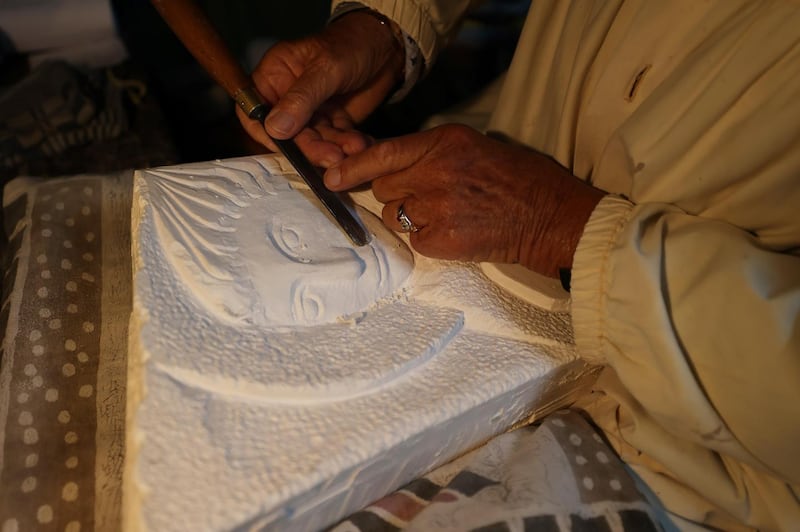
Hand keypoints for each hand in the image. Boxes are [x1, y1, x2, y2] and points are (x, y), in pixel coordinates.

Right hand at [238, 11, 404, 167]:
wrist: (385, 45)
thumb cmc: (351, 43)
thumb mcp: (325, 68)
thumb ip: (301, 99)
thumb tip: (275, 127)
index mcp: (274, 75)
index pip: (256, 112)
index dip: (267, 134)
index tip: (286, 149)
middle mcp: (288, 95)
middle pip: (289, 132)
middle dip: (310, 146)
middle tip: (331, 156)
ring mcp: (311, 110)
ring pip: (314, 139)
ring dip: (332, 148)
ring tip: (352, 150)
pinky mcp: (333, 120)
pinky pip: (336, 138)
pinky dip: (347, 144)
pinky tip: (359, 145)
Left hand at [324, 125, 605, 276]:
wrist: (551, 217)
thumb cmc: (520, 180)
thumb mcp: (475, 147)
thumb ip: (434, 153)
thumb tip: (395, 166)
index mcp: (445, 142)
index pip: (384, 153)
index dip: (353, 167)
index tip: (332, 177)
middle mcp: (436, 170)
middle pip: (385, 187)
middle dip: (399, 194)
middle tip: (430, 199)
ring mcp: (437, 206)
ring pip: (397, 215)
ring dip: (414, 218)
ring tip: (450, 215)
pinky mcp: (441, 238)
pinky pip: (416, 240)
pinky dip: (431, 240)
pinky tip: (459, 233)